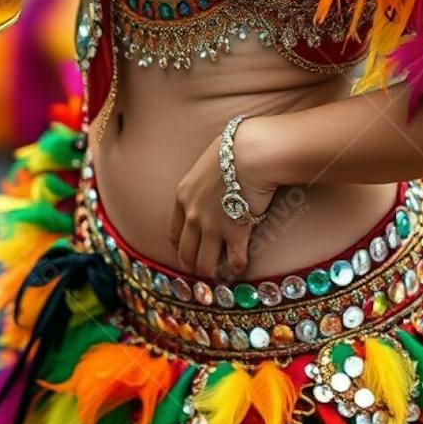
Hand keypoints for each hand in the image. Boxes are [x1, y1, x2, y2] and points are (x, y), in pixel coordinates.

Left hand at [167, 125, 277, 279]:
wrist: (250, 153)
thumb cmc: (233, 150)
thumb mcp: (206, 162)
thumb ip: (203, 179)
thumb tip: (212, 178)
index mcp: (183, 196)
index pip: (172, 231)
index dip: (179, 246)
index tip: (186, 251)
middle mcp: (192, 215)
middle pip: (185, 252)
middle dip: (192, 265)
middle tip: (202, 269)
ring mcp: (212, 227)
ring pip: (204, 264)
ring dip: (211, 271)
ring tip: (219, 273)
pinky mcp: (235, 233)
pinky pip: (234, 261)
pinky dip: (237, 267)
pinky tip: (240, 268)